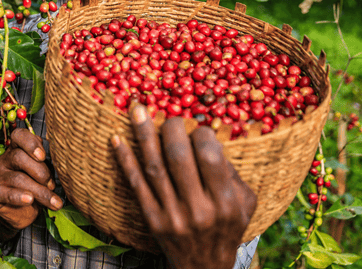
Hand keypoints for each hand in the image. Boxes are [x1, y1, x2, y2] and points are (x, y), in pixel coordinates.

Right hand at [0, 128, 62, 236]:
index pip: (19, 136)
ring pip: (16, 178)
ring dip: (38, 190)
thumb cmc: (35, 184)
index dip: (30, 143)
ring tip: (53, 201)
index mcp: (17, 148)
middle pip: (18, 157)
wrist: (22, 211)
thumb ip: (46, 162)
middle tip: (52, 185)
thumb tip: (62, 159)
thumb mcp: (42, 170)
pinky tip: (29, 200)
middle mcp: (4, 158)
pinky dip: (17, 197)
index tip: (42, 156)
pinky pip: (2, 193)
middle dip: (40, 172)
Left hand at [112, 104, 256, 268]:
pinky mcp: (152, 220)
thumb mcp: (244, 203)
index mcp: (225, 201)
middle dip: (171, 128)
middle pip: (177, 156)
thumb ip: (232, 170)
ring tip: (136, 108)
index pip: (209, 154)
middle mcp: (198, 209)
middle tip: (170, 118)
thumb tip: (208, 137)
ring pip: (154, 166)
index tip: (197, 129)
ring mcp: (172, 215)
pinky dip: (125, 159)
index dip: (201, 133)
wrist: (204, 268)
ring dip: (143, 134)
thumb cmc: (227, 227)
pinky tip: (117, 138)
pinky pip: (136, 185)